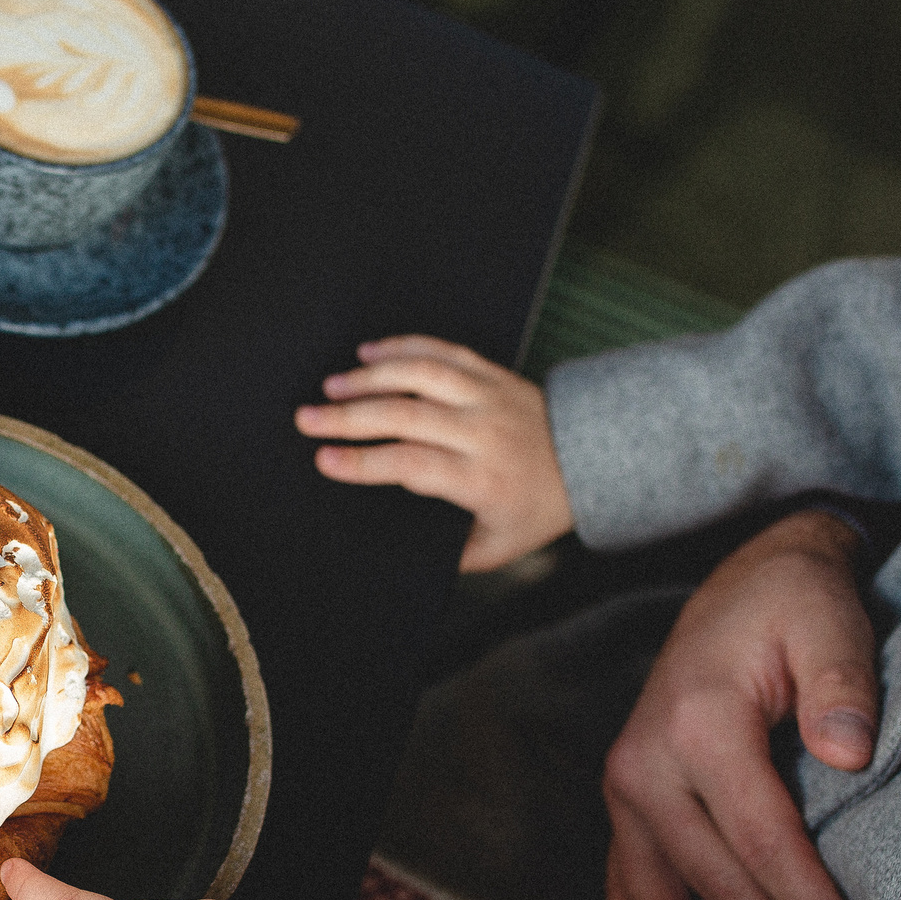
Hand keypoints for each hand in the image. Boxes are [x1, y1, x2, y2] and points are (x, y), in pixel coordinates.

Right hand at [293, 336, 571, 570]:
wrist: (593, 458)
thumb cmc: (537, 509)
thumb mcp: (499, 546)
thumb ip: (452, 552)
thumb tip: (398, 547)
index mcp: (482, 478)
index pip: (412, 464)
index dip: (365, 463)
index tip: (324, 461)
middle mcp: (483, 431)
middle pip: (406, 415)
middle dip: (349, 417)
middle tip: (307, 418)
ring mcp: (488, 395)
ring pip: (421, 375)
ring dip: (370, 377)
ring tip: (330, 385)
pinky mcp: (492, 372)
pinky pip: (443, 351)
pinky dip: (403, 347)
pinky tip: (368, 352)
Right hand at [600, 509, 880, 899]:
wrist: (742, 581)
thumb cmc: (794, 603)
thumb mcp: (829, 618)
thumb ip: (842, 682)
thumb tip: (851, 751)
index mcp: (697, 724)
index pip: (762, 841)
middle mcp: (645, 764)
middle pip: (713, 888)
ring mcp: (626, 790)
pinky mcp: (628, 805)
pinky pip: (629, 890)